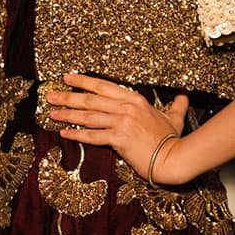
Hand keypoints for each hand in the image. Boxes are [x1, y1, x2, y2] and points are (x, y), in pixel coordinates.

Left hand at [46, 72, 188, 183]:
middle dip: (68, 96)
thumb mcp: (174, 117)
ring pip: (88, 116)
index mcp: (135, 99)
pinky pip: (92, 136)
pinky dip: (76, 134)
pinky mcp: (118, 139)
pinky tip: (64, 133)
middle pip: (91, 98)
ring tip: (52, 112)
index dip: (84, 81)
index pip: (103, 86)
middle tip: (51, 94)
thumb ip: (176, 105)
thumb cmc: (172, 138)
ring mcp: (121, 122)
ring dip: (67, 114)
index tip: (68, 78)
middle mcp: (126, 107)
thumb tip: (184, 96)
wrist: (173, 157)